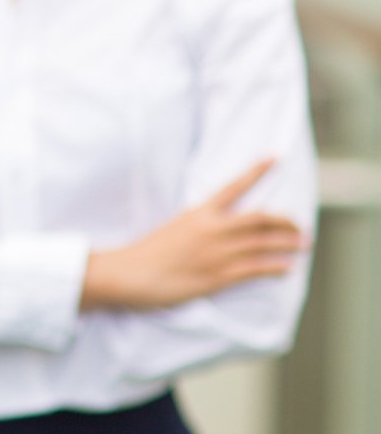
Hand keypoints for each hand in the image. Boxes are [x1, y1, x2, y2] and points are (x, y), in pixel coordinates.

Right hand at [82, 159, 306, 311]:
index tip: (274, 158)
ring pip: (263, 243)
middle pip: (259, 218)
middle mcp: (211, 229)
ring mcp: (217, 252)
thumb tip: (217, 226)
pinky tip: (287, 267)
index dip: (256, 171)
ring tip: (302, 244)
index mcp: (198, 213)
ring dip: (287, 244)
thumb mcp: (174, 228)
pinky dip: (276, 267)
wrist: (132, 273)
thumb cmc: (148, 252)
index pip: (233, 186)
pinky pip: (256, 268)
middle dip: (285, 221)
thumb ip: (198, 225)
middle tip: (299, 226)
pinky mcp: (219, 275)